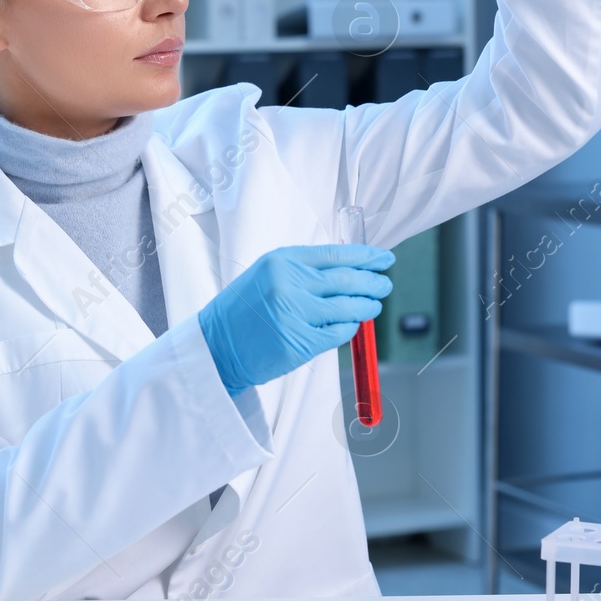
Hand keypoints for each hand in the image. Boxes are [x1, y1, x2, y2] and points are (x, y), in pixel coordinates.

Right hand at [198, 244, 392, 396]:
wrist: (216, 346)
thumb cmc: (242, 311)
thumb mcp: (266, 275)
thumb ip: (302, 270)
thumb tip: (347, 269)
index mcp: (281, 261)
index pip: (335, 254)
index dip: (365, 256)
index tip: (383, 258)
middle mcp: (289, 283)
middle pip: (346, 279)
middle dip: (372, 281)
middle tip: (385, 283)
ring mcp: (295, 313)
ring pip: (348, 307)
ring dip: (367, 306)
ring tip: (374, 305)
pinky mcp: (300, 342)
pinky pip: (338, 332)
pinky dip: (350, 328)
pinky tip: (353, 325)